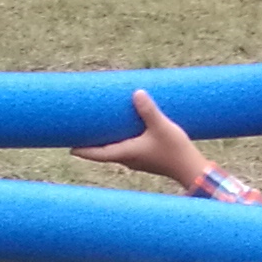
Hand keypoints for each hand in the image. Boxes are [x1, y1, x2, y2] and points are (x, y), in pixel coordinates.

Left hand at [76, 90, 207, 190]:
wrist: (192, 169)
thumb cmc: (175, 151)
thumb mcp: (161, 127)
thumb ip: (148, 110)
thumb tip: (136, 92)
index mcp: (126, 153)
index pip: (98, 154)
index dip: (83, 151)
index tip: (69, 148)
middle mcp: (128, 159)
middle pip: (104, 152)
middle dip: (92, 143)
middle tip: (80, 132)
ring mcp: (137, 160)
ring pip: (115, 151)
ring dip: (107, 141)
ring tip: (100, 128)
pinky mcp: (147, 158)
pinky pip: (127, 149)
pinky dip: (120, 140)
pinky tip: (125, 130)